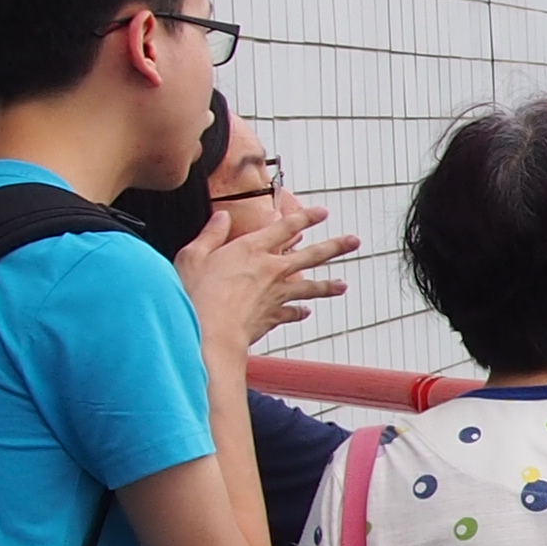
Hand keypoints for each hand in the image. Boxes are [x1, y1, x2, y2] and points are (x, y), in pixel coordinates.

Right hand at [180, 189, 357, 346]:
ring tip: (343, 285)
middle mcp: (271, 269)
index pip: (286, 227)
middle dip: (335, 247)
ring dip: (328, 285)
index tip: (322, 213)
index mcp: (252, 249)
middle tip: (354, 241)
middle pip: (311, 255)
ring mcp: (276, 295)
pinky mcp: (273, 316)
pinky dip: (300, 312)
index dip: (306, 218)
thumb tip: (221, 217)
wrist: (208, 332)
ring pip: (310, 287)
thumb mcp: (193, 255)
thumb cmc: (196, 294)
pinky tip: (306, 312)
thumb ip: (210, 235)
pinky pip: (292, 313)